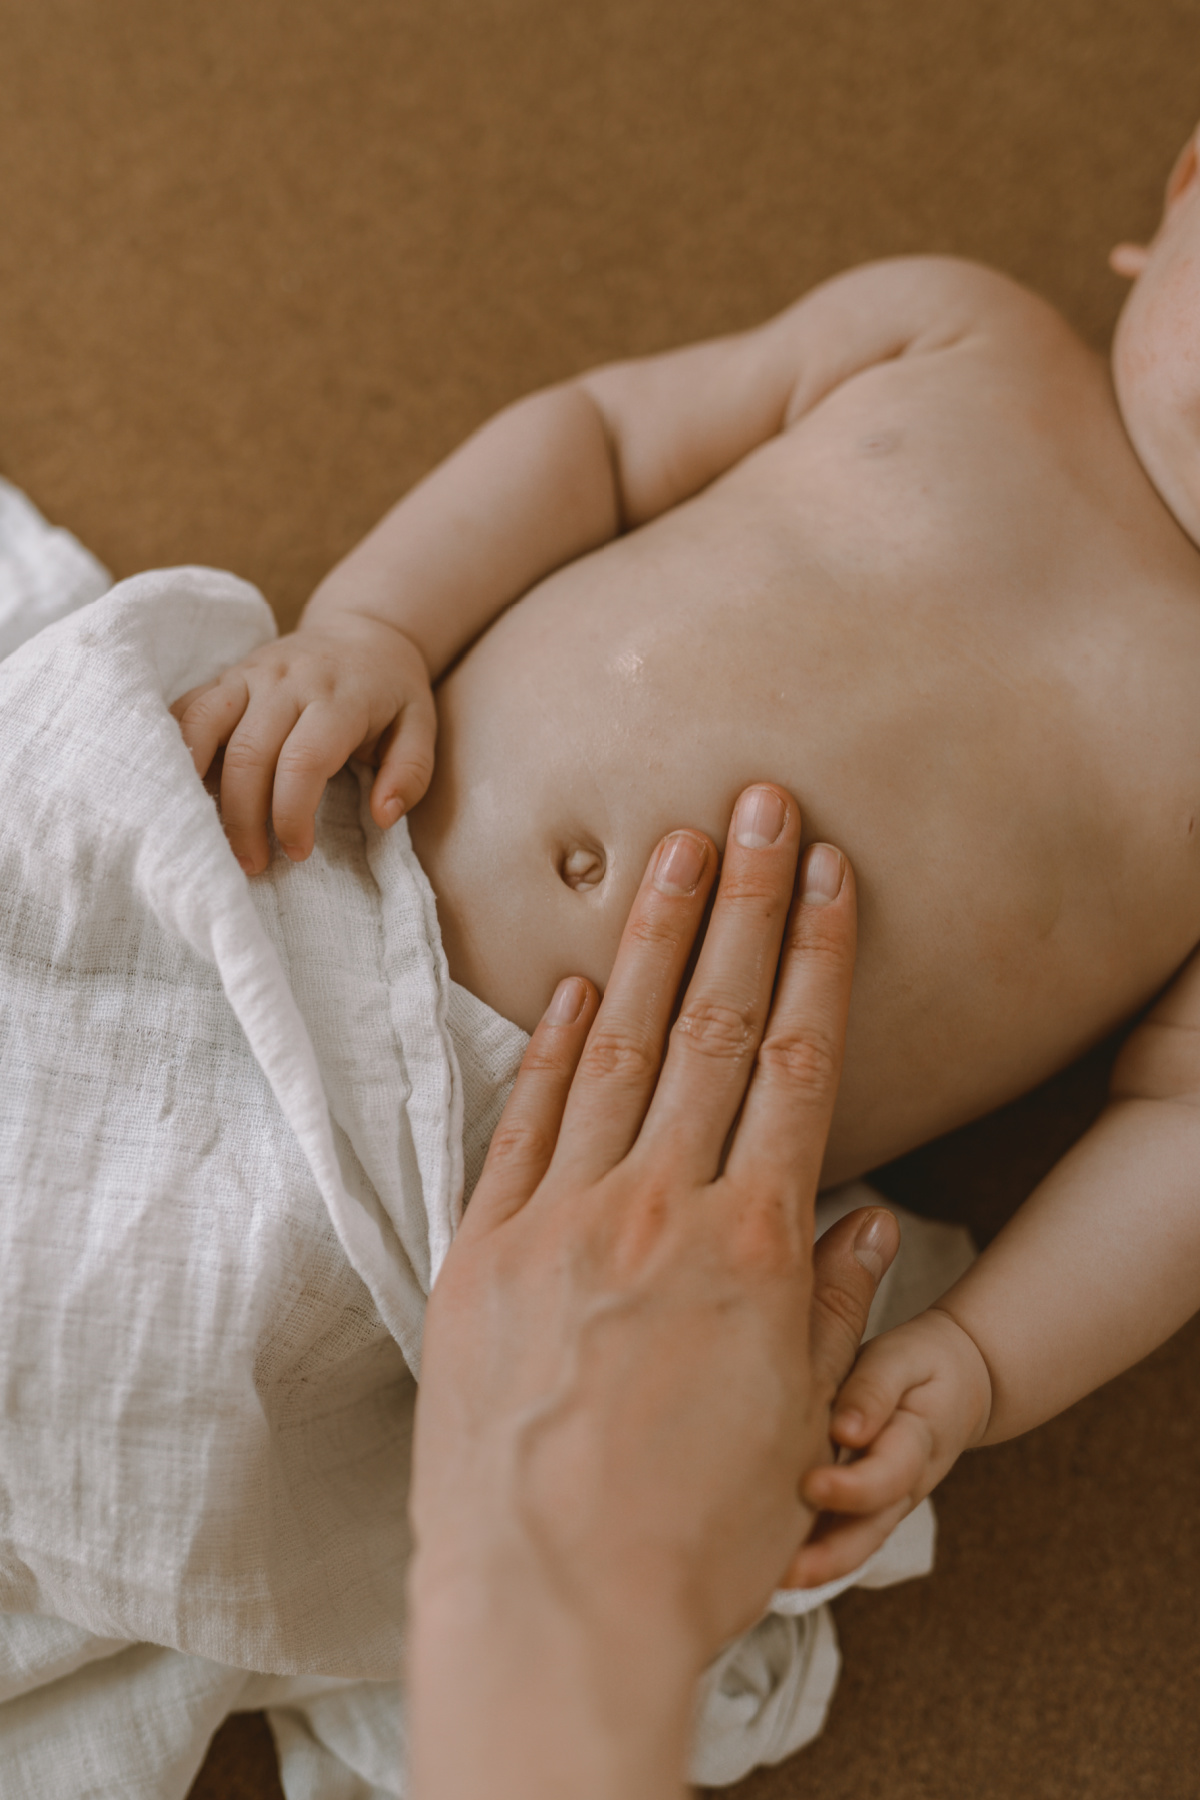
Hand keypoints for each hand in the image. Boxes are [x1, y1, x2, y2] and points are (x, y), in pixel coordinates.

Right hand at [172, 615, 435, 872]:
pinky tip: (180, 793)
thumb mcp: (421, 727)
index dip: (291, 815)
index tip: (297, 853)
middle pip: (248, 755)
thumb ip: (410, 773)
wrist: (363, 632)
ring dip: (195, 788)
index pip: (302, 762)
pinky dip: (176, 751)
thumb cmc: (392, 692)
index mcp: (338, 698)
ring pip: (204, 729)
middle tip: (251, 864)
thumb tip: (383, 816)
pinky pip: (186, 710)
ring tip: (205, 836)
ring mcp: (250, 674)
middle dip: (244, 819)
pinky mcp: (225, 675)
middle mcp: (288, 681)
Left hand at [413, 785, 866, 1661]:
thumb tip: (864, 1213)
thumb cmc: (690, 1535)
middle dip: (742, 902)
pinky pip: (522, 1125)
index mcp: (752, 1244)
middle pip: (711, 1023)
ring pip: (616, 1049)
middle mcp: (657, 1207)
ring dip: (648, 942)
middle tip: (756, 803)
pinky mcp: (479, 1253)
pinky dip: (549, 1049)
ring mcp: (559, 1221)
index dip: (815, 953)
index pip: (795, 1060)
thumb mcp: (795, 1422)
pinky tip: (572, 983)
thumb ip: (830, 1303)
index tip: (828, 871)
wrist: (548, 1608)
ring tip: (672, 849)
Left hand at [785, 1306, 992, 1588]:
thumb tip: (846, 1431)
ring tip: (770, 1581)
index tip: (812, 1485)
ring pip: (855, 1544)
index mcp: (917, 1442)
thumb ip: (873, 1390)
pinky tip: (769, 1564)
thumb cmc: (922, 1364)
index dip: (853, 1487)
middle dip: (830, 1557)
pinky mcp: (862, 1504)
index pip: (888, 1475)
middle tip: (787, 1572)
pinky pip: (840, 1534)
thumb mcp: (902, 1361)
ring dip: (817, 1567)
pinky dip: (811, 1553)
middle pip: (872, 1531)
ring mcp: (885, 1502)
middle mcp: (903, 1486)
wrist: (960, 1383)